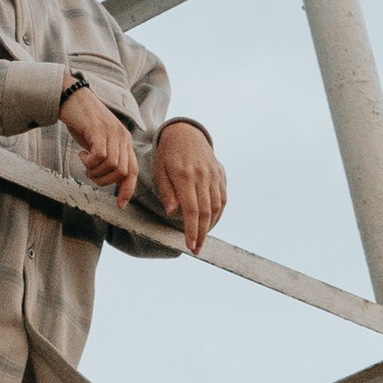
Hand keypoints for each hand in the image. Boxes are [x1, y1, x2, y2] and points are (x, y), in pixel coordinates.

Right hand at [59, 85, 139, 200]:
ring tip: (85, 162)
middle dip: (104, 180)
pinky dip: (90, 162)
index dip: (128, 189)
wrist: (71, 97)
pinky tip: (82, 154)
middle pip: (122, 172)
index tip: (120, 204)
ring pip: (112, 166)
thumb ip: (106, 156)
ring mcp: (112, 132)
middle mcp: (122, 137)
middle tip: (89, 172)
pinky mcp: (99, 130)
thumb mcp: (98, 141)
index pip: (133, 171)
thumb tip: (109, 178)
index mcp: (124, 141)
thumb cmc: (82, 121)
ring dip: (95, 171)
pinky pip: (100, 156)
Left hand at [152, 119, 226, 255]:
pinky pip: (223, 198)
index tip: (190, 245)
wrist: (186, 133)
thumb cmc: (168, 155)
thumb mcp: (160, 171)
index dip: (191, 230)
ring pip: (217, 207)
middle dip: (201, 234)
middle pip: (206, 211)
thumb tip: (172, 213)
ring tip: (201, 238)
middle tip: (196, 249)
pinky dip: (218, 214)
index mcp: (185, 176)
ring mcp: (214, 175)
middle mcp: (203, 176)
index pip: (191, 209)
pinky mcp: (221, 175)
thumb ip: (166, 192)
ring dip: (210, 226)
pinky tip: (210, 223)